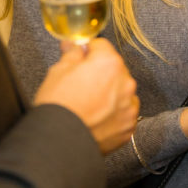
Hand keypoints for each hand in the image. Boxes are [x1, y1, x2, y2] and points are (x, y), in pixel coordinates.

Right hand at [34, 38, 138, 153]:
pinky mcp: (128, 126)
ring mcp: (129, 105)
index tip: (79, 59)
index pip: (101, 46)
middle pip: (113, 67)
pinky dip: (113, 112)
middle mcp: (125, 81)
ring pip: (120, 90)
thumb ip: (71, 53)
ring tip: (88, 104)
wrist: (58, 143)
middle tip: (80, 84)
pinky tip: (96, 117)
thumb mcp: (59, 70)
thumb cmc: (58, 105)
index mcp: (109, 62)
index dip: (87, 51)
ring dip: (109, 92)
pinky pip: (123, 111)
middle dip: (100, 72)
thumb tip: (72, 45)